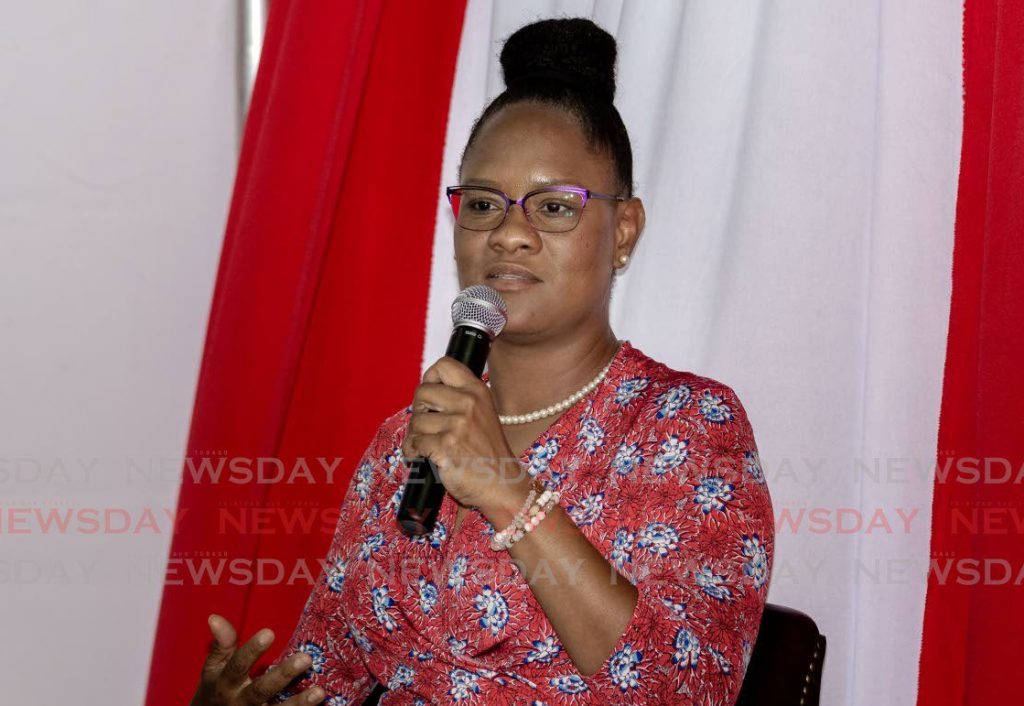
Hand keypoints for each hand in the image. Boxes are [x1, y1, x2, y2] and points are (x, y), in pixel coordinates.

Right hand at [189, 614, 324, 705]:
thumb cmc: (217, 688)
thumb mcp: (215, 668)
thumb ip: (222, 644)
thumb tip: (214, 617)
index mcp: (225, 683)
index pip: (238, 665)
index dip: (251, 650)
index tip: (269, 632)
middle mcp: (239, 701)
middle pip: (261, 690)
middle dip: (283, 675)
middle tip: (306, 658)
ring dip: (298, 703)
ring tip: (319, 692)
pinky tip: (319, 703)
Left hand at [402, 356, 529, 511]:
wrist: (502, 484)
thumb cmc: (488, 453)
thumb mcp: (482, 414)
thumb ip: (459, 399)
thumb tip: (425, 394)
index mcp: (477, 391)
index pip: (444, 365)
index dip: (430, 379)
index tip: (431, 398)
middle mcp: (469, 403)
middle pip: (422, 392)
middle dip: (418, 411)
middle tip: (426, 426)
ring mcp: (458, 424)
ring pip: (416, 421)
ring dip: (415, 436)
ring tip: (426, 446)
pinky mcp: (446, 446)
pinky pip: (414, 443)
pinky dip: (413, 452)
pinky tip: (422, 458)